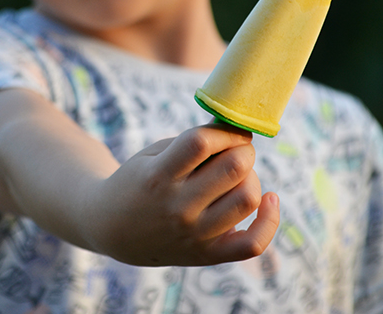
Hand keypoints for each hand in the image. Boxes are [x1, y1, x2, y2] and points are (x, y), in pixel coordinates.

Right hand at [81, 123, 279, 265]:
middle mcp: (177, 208)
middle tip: (237, 150)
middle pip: (234, 168)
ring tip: (239, 176)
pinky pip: (253, 244)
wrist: (112, 228)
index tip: (229, 131)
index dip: (225, 131)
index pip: (202, 142)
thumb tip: (237, 128)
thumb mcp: (154, 155)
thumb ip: (192, 142)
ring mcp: (194, 234)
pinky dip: (270, 221)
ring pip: (248, 199)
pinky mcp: (207, 255)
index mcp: (158, 177)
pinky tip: (270, 200)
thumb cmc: (139, 181)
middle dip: (244, 150)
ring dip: (252, 177)